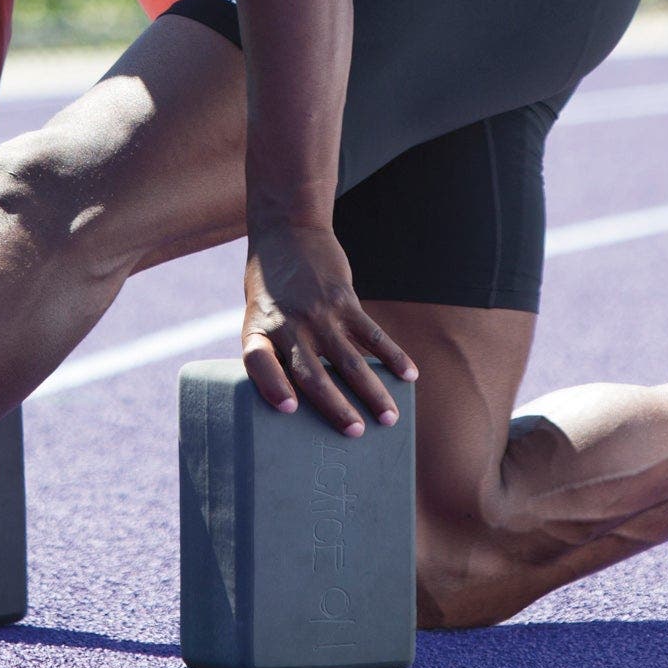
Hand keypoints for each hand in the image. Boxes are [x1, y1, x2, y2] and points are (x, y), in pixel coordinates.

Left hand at [242, 224, 417, 434]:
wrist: (287, 234)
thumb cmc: (270, 292)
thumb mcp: (258, 320)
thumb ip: (276, 356)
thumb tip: (303, 405)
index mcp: (258, 333)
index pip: (258, 361)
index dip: (272, 385)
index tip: (289, 408)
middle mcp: (287, 325)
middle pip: (311, 372)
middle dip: (336, 406)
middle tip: (356, 433)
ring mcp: (318, 312)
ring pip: (349, 360)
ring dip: (372, 391)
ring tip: (389, 418)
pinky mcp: (344, 299)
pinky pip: (371, 333)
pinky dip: (392, 355)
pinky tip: (409, 375)